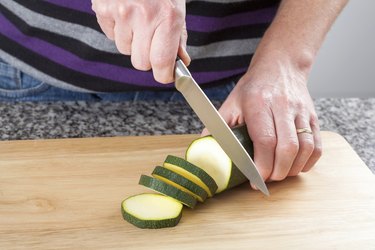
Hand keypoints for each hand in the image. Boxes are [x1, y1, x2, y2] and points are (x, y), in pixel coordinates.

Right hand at [91, 0, 189, 82]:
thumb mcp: (177, 10)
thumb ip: (178, 38)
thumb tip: (180, 64)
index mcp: (167, 17)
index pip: (161, 62)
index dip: (164, 74)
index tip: (165, 75)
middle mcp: (144, 16)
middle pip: (140, 63)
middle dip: (147, 57)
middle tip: (151, 41)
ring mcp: (121, 12)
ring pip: (125, 49)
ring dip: (132, 41)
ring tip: (137, 20)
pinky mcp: (103, 8)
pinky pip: (110, 35)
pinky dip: (118, 29)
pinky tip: (125, 13)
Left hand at [216, 50, 321, 183]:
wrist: (280, 66)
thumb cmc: (254, 87)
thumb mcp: (231, 102)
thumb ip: (218, 126)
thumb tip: (205, 148)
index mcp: (259, 103)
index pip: (265, 140)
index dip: (262, 165)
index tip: (255, 179)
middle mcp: (283, 107)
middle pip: (288, 147)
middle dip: (278, 171)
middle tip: (267, 179)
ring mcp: (301, 112)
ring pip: (305, 148)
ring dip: (293, 169)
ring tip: (279, 173)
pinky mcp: (313, 117)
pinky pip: (317, 145)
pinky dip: (308, 162)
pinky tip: (295, 166)